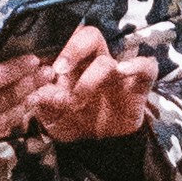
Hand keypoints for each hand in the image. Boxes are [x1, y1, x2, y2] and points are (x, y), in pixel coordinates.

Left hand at [28, 24, 159, 151]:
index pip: (65, 37)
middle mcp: (94, 61)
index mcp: (71, 62)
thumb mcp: (52, 116)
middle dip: (73, 49)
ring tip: (76, 101)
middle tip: (59, 70)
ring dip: (89, 80)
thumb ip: (45, 103)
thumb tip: (35, 94)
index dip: (53, 46)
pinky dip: (137, 65)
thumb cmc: (72, 120)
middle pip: (90, 35)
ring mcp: (117, 71)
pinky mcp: (138, 83)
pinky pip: (146, 66)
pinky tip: (123, 70)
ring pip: (107, 59)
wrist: (97, 145)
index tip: (42, 64)